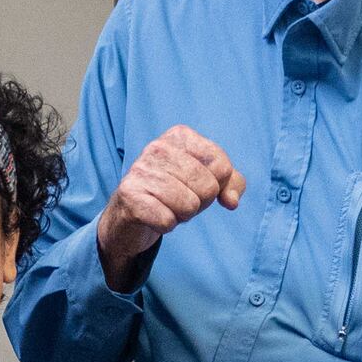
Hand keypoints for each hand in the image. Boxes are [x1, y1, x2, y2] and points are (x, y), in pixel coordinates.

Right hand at [98, 125, 244, 284]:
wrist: (129, 213)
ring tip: (166, 206)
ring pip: (189, 206)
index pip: (222, 166)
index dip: (217, 186)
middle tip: (179, 199)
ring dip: (182, 215)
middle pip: (208, 187)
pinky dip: (165, 225)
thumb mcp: (207, 180)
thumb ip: (231, 184)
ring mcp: (141, 170)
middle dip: (199, 203)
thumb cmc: (173, 192)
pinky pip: (168, 221)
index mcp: (180, 136)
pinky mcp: (129, 195)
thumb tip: (231, 201)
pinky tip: (153, 215)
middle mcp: (158, 147)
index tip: (196, 186)